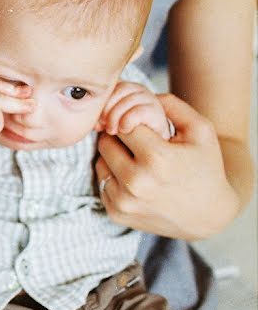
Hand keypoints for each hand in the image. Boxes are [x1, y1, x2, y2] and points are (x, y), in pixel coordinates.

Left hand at [96, 94, 238, 239]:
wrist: (208, 214)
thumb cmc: (205, 166)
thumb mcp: (200, 130)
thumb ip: (172, 105)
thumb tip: (142, 94)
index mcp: (156, 158)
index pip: (122, 124)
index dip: (131, 122)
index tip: (142, 128)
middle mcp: (136, 182)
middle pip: (105, 142)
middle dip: (119, 138)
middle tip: (139, 144)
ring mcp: (124, 201)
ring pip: (100, 162)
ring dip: (114, 158)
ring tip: (138, 161)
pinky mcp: (116, 214)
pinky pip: (102, 183)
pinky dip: (114, 178)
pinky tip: (135, 179)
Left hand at [97, 82, 170, 139]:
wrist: (151, 142)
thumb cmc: (126, 130)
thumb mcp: (109, 120)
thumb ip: (100, 117)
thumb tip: (95, 124)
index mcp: (125, 87)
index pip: (110, 86)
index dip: (101, 103)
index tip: (97, 122)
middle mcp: (139, 89)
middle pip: (118, 90)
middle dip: (106, 109)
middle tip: (103, 126)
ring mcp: (150, 99)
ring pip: (127, 100)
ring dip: (115, 117)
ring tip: (112, 131)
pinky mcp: (156, 112)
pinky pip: (138, 112)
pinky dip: (127, 121)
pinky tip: (124, 130)